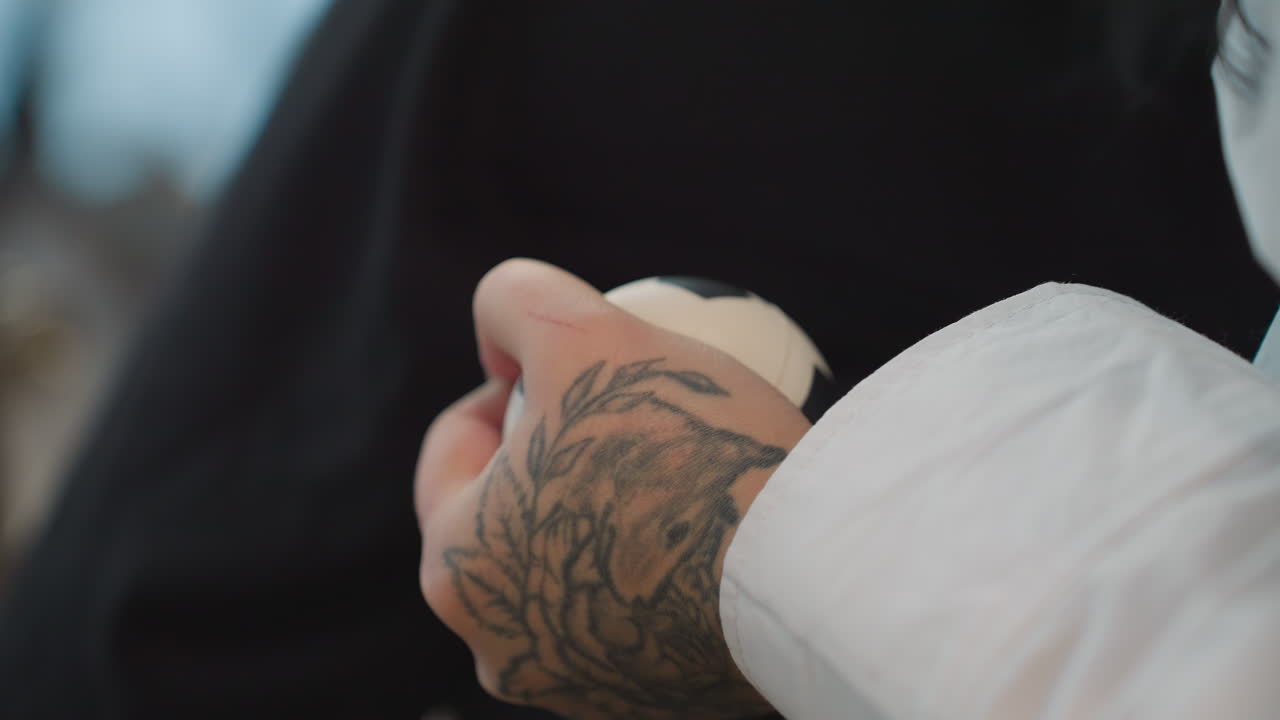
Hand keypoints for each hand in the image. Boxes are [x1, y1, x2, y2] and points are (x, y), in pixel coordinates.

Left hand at [415, 260, 810, 718]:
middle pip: (513, 515)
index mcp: (458, 570)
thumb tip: (497, 333)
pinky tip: (710, 536)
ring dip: (609, 519)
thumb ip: (513, 301)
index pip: (458, 446)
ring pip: (578, 572)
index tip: (575, 372)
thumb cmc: (682, 455)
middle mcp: (502, 651)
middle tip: (630, 419)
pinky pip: (641, 622)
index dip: (512, 387)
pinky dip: (661, 579)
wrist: (808, 579)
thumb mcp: (583, 332)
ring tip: (675, 473)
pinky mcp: (650, 707)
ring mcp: (577, 690)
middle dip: (556, 459)